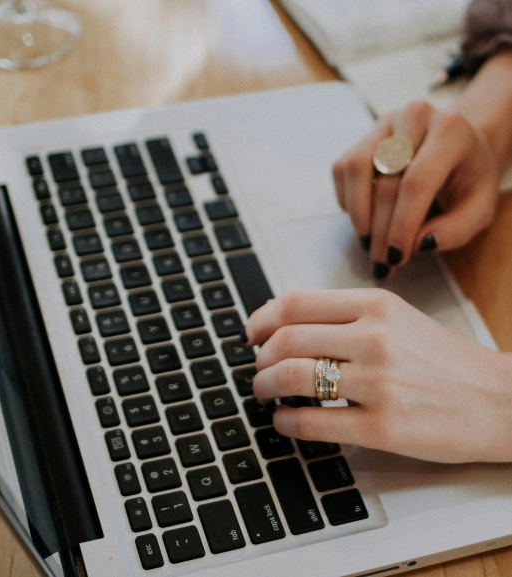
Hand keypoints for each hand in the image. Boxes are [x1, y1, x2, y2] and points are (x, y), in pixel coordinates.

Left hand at [245, 289, 511, 462]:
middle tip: (257, 369)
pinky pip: (312, 422)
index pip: (295, 303)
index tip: (251, 334)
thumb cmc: (445, 360)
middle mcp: (374, 337)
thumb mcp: (398, 318)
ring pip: (291, 377)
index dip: (261, 319)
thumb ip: (345, 316)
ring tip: (264, 393)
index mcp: (375, 305)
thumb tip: (285, 327)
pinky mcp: (383, 427)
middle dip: (259, 358)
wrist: (501, 399)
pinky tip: (284, 422)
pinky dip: (285, 422)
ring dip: (264, 386)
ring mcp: (378, 382)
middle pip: (286, 340)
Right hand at [332, 101, 498, 277]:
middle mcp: (414, 118)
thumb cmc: (467, 178)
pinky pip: (342, 170)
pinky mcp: (363, 137)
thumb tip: (418, 244)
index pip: (416, 182)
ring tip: (368, 241)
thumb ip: (456, 229)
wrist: (457, 147)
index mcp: (450, 131)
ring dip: (358, 214)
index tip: (396, 256)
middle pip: (385, 182)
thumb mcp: (479, 208)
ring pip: (355, 170)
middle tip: (381, 261)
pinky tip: (365, 217)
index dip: (401, 225)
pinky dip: (348, 201)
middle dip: (380, 230)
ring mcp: (384, 124)